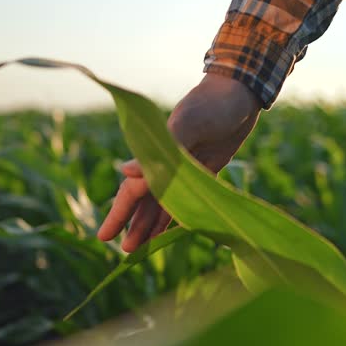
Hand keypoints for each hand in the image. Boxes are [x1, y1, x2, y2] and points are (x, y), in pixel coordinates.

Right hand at [97, 73, 261, 251]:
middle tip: (126, 253)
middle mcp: (168, 162)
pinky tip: (173, 232)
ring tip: (143, 249)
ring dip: (154, 224)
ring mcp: (186, 167)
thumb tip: (126, 172)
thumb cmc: (212, 104)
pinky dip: (180, 215)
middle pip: (146, 200)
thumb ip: (161, 150)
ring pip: (165, 203)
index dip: (119, 213)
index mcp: (157, 151)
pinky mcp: (206, 169)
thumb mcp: (188, 123)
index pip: (133, 189)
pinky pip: (188, 198)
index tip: (104, 237)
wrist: (241, 93)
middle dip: (135, 225)